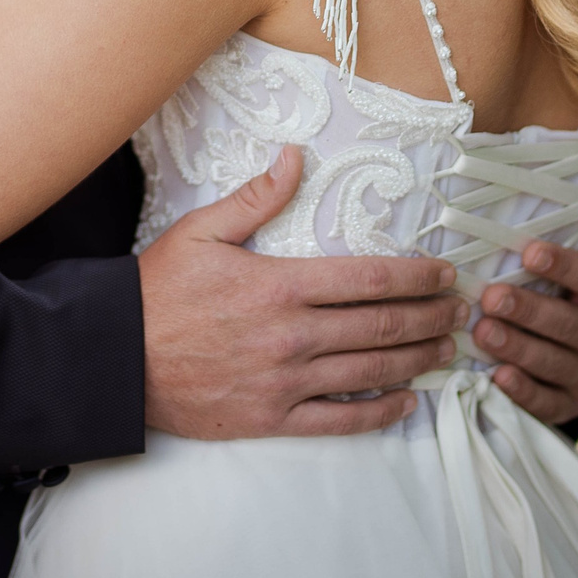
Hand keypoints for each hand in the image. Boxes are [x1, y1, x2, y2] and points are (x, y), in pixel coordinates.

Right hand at [139, 146, 464, 439]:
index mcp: (280, 284)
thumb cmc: (157, 291)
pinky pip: (340, 420)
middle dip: (429, 317)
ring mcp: (285, 381)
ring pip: (370, 371)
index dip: (415, 277)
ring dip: (417, 359)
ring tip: (446, 349)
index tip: (443, 274)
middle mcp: (292, 335)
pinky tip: (406, 401)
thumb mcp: (202, 231)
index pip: (368, 278)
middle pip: (381, 326)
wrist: (117, 358)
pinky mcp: (273, 418)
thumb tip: (294, 157)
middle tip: (460, 312)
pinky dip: (380, 413)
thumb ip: (255, 197)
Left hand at [473, 237, 577, 426]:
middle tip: (492, 297)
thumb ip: (563, 219)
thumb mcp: (571, 250)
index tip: (529, 251)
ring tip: (483, 332)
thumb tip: (570, 151)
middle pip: (570, 324)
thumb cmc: (557, 283)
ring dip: (519, 348)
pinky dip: (525, 393)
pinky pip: (549, 402)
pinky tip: (498, 378)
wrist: (574, 340)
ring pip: (556, 363)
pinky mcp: (568, 401)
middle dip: (529, 311)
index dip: (565, 265)